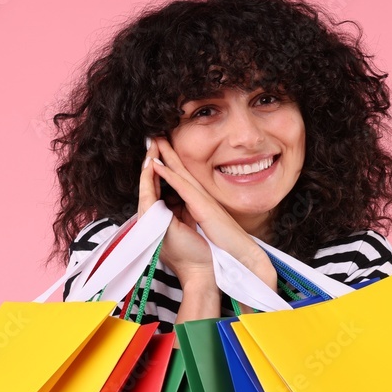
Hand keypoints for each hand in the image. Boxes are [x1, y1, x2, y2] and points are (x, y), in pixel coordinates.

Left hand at [140, 137, 276, 290]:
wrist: (237, 255)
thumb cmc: (221, 246)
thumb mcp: (202, 226)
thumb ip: (191, 214)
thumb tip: (181, 208)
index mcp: (196, 203)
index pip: (178, 180)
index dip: (167, 164)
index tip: (157, 152)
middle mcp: (198, 197)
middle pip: (178, 170)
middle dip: (165, 152)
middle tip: (154, 136)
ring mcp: (200, 199)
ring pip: (179, 172)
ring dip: (165, 155)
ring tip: (155, 140)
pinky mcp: (201, 206)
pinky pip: (180, 186)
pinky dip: (168, 174)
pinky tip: (156, 164)